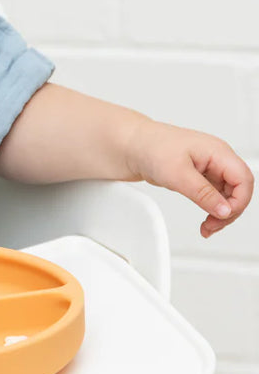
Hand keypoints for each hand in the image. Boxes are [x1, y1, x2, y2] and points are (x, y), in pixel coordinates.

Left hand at [127, 120, 253, 237]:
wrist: (130, 145)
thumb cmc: (150, 148)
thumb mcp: (177, 173)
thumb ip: (203, 194)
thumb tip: (224, 210)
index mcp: (217, 152)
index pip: (243, 179)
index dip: (239, 201)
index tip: (222, 216)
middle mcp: (217, 158)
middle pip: (239, 189)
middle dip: (229, 211)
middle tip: (212, 226)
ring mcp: (209, 167)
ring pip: (228, 194)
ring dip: (221, 213)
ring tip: (208, 227)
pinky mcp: (199, 176)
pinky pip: (214, 195)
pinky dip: (211, 209)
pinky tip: (206, 219)